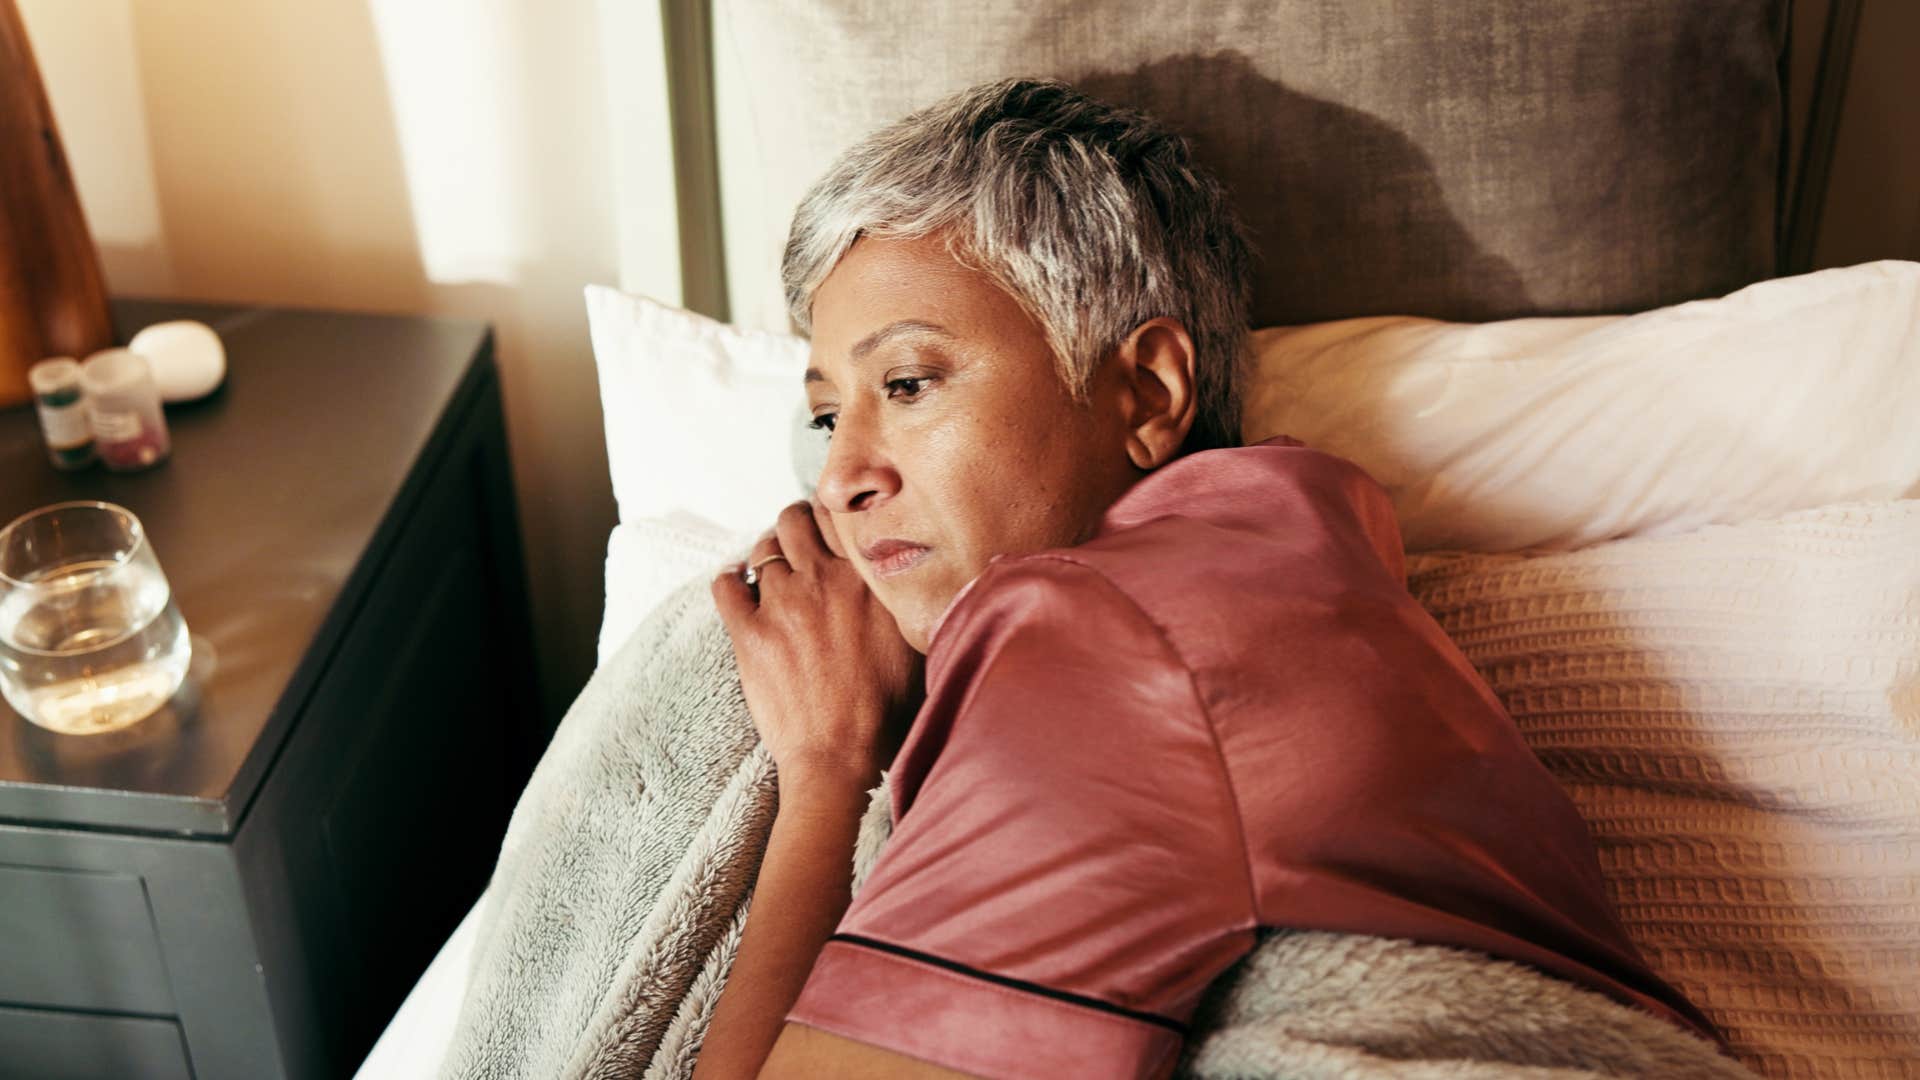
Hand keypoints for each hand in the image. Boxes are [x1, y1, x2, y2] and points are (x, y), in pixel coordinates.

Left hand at [711, 498, 923, 791]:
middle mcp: (823, 580)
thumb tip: (909, 575)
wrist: (841, 756)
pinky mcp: (749, 633)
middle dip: (794, 524)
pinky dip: (730, 579)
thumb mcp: (913, 642)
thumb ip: (904, 599)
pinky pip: (725, 584)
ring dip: (765, 554)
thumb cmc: (885, 710)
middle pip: (795, 519)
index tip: (829, 524)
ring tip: (771, 570)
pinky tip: (737, 587)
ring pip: (762, 548)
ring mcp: (782, 604)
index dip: (831, 514)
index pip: (840, 515)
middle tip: (797, 541)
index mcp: (867, 579)